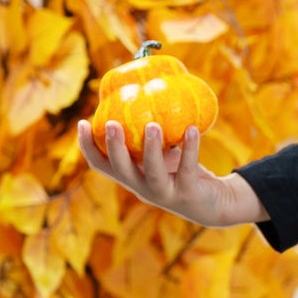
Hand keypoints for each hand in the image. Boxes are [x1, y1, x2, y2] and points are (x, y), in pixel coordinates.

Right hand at [77, 117, 242, 227]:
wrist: (214, 204)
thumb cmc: (182, 173)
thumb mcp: (163, 154)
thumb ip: (150, 136)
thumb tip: (143, 93)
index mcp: (132, 177)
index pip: (101, 165)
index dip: (88, 147)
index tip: (82, 122)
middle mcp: (143, 188)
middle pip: (121, 170)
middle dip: (114, 147)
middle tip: (111, 123)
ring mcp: (165, 193)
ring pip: (153, 173)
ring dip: (151, 148)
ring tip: (152, 125)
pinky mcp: (188, 193)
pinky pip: (188, 168)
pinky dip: (190, 148)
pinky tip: (192, 128)